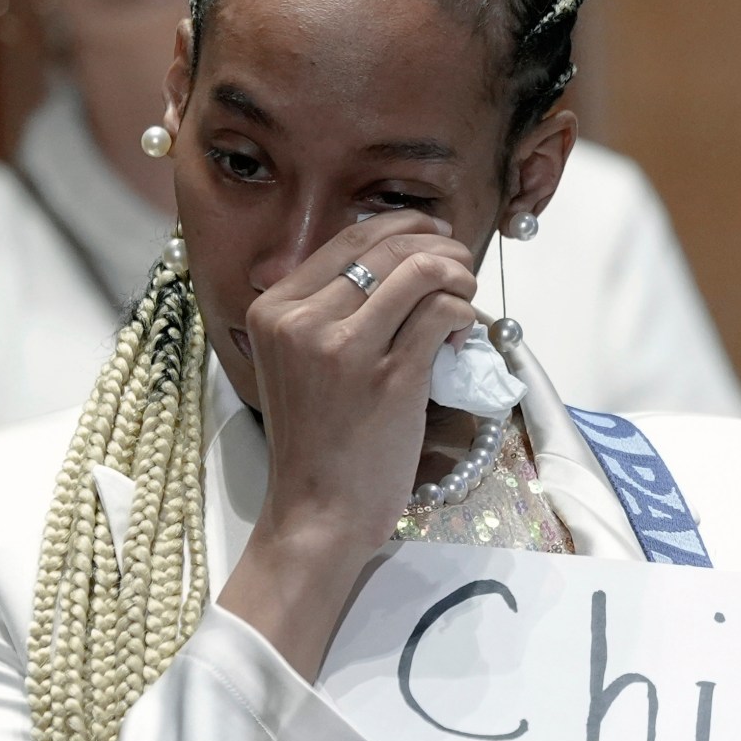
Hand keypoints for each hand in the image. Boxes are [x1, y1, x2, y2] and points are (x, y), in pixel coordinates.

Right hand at [218, 212, 477, 678]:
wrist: (317, 513)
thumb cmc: (317, 443)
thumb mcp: (299, 364)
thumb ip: (327, 312)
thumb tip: (395, 261)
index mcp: (274, 309)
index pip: (347, 239)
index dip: (401, 226)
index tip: (431, 234)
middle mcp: (301, 319)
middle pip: (386, 246)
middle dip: (436, 243)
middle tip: (460, 261)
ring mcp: (344, 346)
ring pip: (420, 271)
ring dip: (457, 272)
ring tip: (466, 291)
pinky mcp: (388, 376)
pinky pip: (442, 312)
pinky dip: (463, 312)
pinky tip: (462, 332)